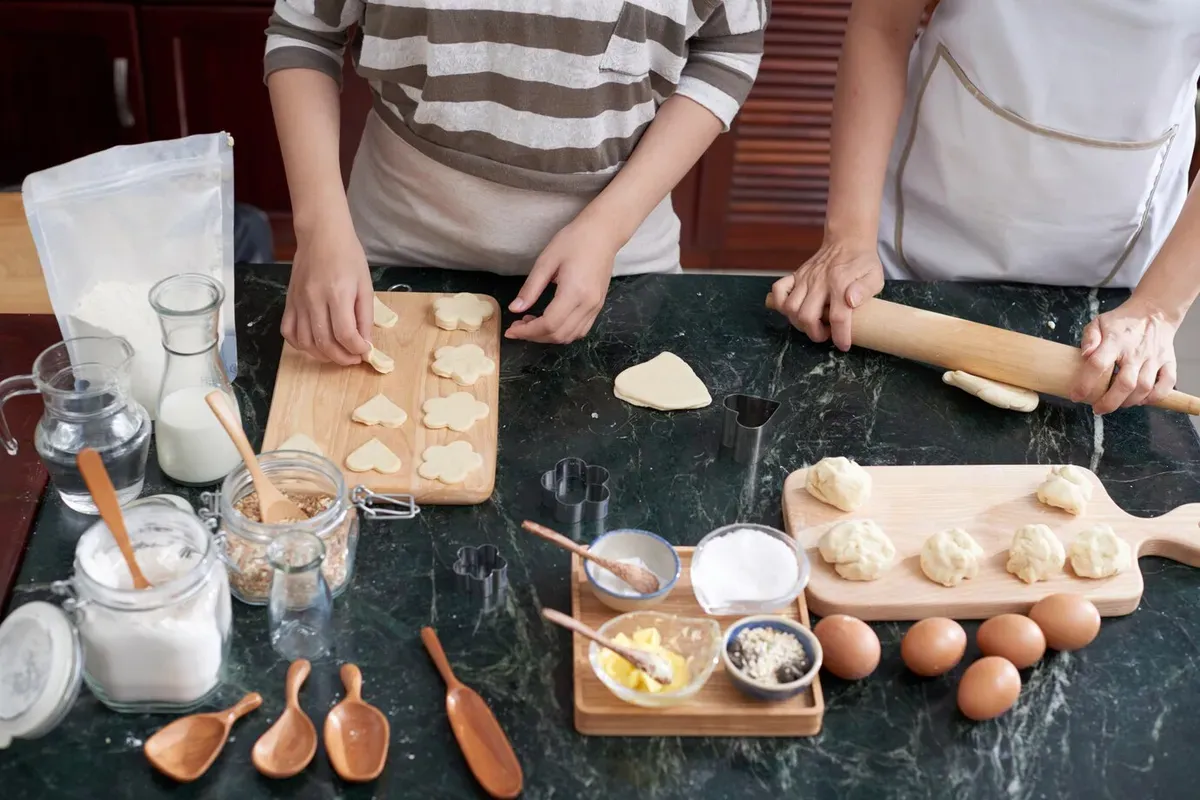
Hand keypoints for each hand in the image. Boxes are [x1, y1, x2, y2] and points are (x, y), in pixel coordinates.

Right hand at [281, 222, 373, 364]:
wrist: (321, 235)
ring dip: (323, 355)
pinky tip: (315, 343)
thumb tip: (365, 343)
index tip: (365, 351)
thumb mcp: (365, 285)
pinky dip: (301, 345)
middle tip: (353, 358)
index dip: (357, 349)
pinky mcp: (289, 301)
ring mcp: (298, 302)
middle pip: (325, 342)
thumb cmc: (348, 256)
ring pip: (305, 342)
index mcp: (338, 293)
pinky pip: (288, 332)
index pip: (345, 334)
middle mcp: (314, 299)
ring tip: (337, 353)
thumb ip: (365, 316)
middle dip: (342, 358)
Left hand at [505, 218, 617, 343]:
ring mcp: (596, 307)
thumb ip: (530, 288)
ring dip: (548, 336)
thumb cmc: (574, 240)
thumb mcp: (546, 260)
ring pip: (570, 336)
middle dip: (535, 336)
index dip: (527, 331)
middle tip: (517, 326)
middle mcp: (588, 304)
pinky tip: (550, 321)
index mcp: (574, 292)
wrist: (603, 234)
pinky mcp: (598, 306)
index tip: (510, 330)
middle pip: (559, 335)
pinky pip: (580, 330)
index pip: (549, 324)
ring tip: (531, 323)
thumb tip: (515, 309)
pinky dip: (563, 332)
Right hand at [770, 240, 883, 350]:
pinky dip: (780, 303)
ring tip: (812, 323)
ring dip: (798, 322)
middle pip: (807, 316)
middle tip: (825, 334)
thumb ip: (866, 289)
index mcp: (840, 284)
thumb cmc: (862, 263)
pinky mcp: (796, 275)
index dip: (840, 337)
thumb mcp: (874, 275)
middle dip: (815, 333)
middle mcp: (819, 282)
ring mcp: (805, 278)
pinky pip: (778, 290)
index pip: (838, 318)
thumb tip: (852, 301)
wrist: (847, 241)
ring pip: (790, 308)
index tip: (843, 345)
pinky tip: (793, 309)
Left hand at [1070, 295, 1179, 413]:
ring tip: (1116, 404)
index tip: (1076, 396)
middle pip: (1125, 384)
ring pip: (1144, 387)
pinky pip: (1167, 384)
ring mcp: (1154, 358)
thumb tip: (1085, 354)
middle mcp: (1136, 352)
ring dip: (1129, 402)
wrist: (1154, 313)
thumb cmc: (1122, 322)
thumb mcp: (1098, 323)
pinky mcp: (1168, 362)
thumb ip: (1089, 338)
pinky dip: (1155, 397)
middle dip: (1109, 402)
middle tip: (1097, 409)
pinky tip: (1141, 400)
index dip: (1085, 384)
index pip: (1098, 365)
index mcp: (1115, 342)